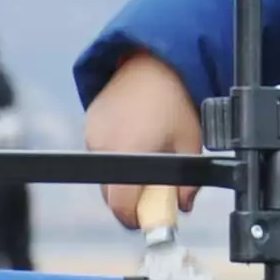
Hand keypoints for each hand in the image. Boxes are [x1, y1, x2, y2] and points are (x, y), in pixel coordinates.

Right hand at [84, 50, 202, 224]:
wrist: (154, 60)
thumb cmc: (175, 99)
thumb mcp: (190, 143)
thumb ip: (188, 181)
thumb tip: (183, 206)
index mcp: (129, 153)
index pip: (120, 204)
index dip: (133, 217)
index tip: (144, 219)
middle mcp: (104, 145)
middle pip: (109, 192)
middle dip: (129, 198)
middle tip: (151, 192)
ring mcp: (93, 133)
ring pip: (104, 172)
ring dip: (121, 176)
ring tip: (145, 159)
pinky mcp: (89, 122)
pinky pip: (99, 150)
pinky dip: (114, 154)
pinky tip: (134, 139)